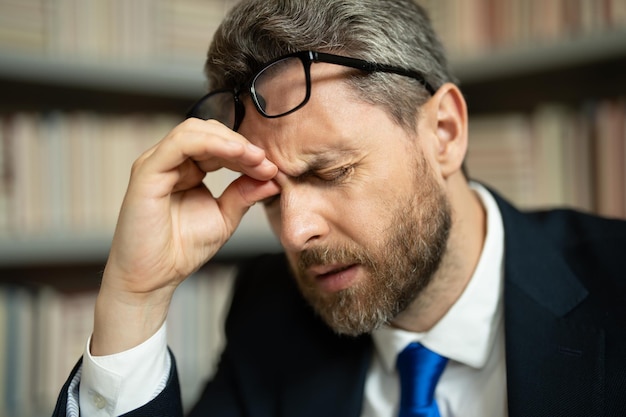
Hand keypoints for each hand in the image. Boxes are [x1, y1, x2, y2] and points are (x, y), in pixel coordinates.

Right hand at [92, 119, 278, 354]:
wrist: (154, 278)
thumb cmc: (181, 250)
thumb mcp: (223, 217)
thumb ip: (244, 195)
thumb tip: (273, 178)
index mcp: (187, 169)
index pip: (219, 146)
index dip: (247, 153)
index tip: (271, 169)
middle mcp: (170, 162)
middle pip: (209, 132)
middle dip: (242, 145)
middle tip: (267, 163)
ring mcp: (156, 164)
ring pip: (195, 131)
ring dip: (230, 141)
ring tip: (255, 157)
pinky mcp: (147, 171)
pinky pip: (180, 144)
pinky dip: (211, 143)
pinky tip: (236, 153)